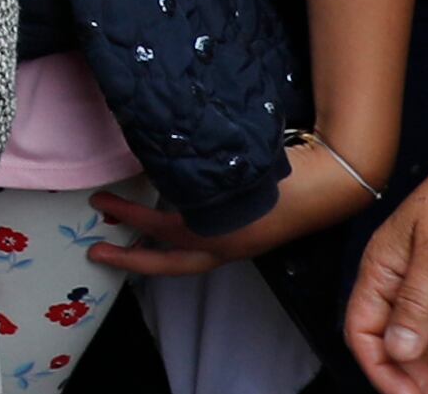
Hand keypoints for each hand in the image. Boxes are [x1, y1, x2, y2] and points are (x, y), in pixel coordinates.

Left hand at [90, 136, 386, 274]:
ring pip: (186, 257)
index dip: (126, 215)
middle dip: (131, 260)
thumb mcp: (229, 173)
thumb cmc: (282, 172)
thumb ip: (191, 174)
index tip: (99, 204)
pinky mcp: (249, 236)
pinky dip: (178, 239)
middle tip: (98, 252)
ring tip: (127, 238)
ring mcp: (239, 245)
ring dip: (155, 249)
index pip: (158, 228)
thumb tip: (154, 163)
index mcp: (217, 233)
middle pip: (168, 264)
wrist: (329, 180)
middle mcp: (225, 246)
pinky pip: (204, 244)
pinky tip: (171, 223)